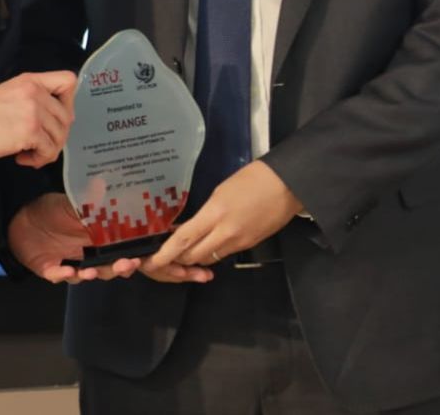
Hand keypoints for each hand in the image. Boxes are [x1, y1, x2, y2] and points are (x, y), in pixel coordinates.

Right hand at [0, 70, 76, 166]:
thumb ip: (33, 97)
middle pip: (67, 116)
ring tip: (30, 154)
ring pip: (60, 136)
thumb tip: (53, 117)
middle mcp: (36, 93)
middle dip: (57, 135)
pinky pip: (49, 150)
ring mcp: (34, 112)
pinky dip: (39, 159)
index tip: (56, 115)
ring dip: (47, 150)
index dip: (69, 101)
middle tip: (41, 144)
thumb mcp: (10, 92)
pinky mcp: (30, 131)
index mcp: (31, 81)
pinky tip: (23, 158)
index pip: (68, 81)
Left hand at [7, 194, 143, 282]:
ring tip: (93, 272)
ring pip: (89, 274)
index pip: (122, 249)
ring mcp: (72, 263)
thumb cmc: (51, 210)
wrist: (23, 221)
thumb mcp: (72, 202)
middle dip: (120, 268)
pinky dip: (64, 275)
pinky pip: (60, 276)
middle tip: (127, 264)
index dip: (135, 254)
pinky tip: (67, 271)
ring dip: (93, 274)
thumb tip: (105, 184)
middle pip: (110, 266)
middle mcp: (88, 253)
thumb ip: (91, 199)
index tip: (144, 255)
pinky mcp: (52, 270)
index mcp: (98, 237)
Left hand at [146, 160, 302, 271]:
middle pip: (193, 256)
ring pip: (208, 258)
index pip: (184, 239)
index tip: (152, 261)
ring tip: (188, 247)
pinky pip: (224, 255)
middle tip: (168, 252)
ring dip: (195, 257)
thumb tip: (193, 226)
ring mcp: (238, 242)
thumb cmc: (253, 179)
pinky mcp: (249, 245)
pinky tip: (210, 242)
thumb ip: (206, 212)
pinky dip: (213, 252)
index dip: (166, 254)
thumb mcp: (221, 191)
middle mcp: (225, 232)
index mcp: (215, 213)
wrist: (287, 185)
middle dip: (178, 258)